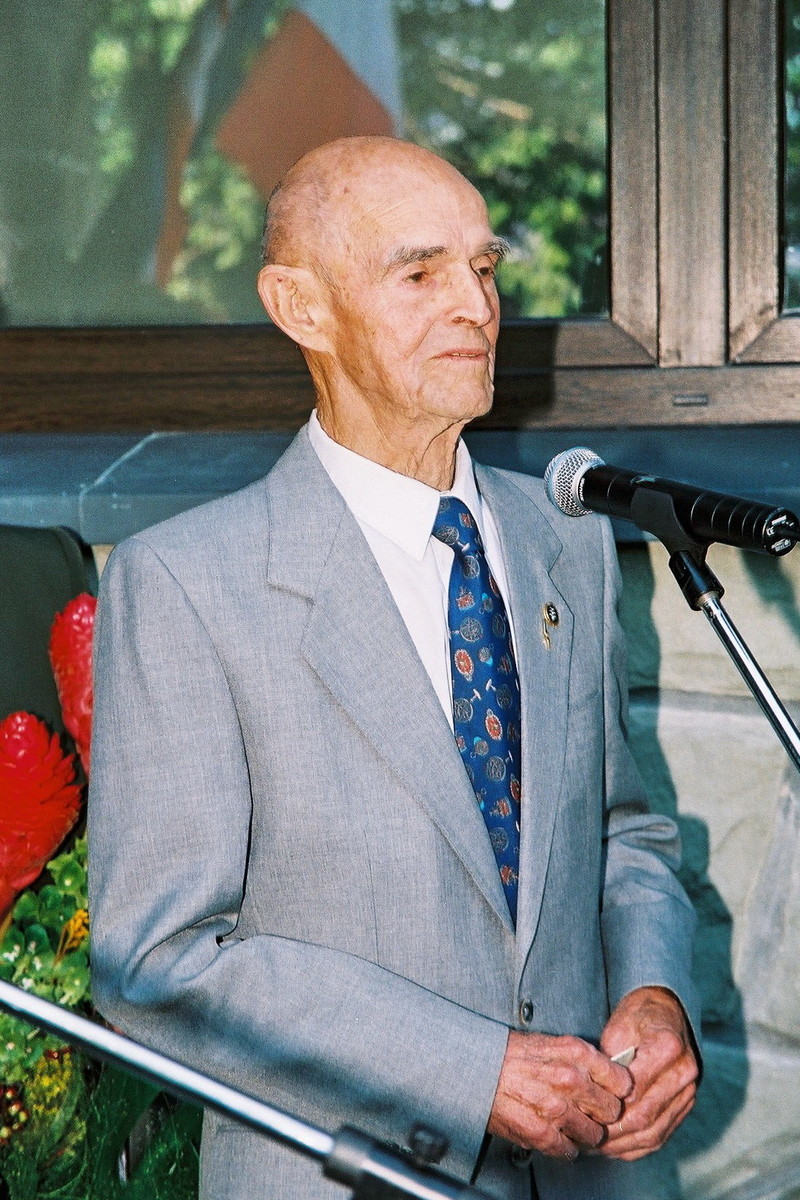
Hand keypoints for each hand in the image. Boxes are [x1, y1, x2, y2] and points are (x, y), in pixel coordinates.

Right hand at [487, 1030, 631, 1159]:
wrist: (478, 1068)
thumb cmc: (513, 1054)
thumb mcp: (554, 1043)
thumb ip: (584, 1059)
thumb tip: (610, 1075)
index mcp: (577, 1054)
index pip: (622, 1082)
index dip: (618, 1090)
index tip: (612, 1093)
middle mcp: (571, 1080)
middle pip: (612, 1111)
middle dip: (603, 1113)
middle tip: (592, 1112)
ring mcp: (557, 1109)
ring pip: (594, 1135)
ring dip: (585, 1133)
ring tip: (572, 1124)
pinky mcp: (542, 1133)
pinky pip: (570, 1151)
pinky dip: (566, 1147)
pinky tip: (557, 1133)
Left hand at [599, 987, 698, 1160]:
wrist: (665, 1012)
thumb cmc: (637, 1017)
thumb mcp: (617, 1027)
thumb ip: (609, 1061)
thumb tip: (595, 1096)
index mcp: (667, 1047)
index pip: (634, 1090)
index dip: (608, 1107)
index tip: (584, 1116)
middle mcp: (684, 1073)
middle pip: (645, 1116)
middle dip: (613, 1133)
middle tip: (586, 1138)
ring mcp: (688, 1092)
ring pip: (655, 1132)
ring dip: (624, 1145)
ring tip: (597, 1149)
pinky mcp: (685, 1105)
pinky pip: (663, 1135)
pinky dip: (638, 1147)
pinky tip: (617, 1149)